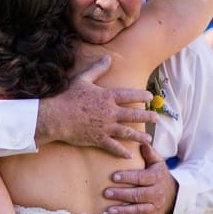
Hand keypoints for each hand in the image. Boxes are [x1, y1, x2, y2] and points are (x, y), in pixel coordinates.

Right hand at [35, 56, 156, 157]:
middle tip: (156, 118)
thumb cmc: (67, 97)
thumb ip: (97, 69)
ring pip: (127, 132)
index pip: (129, 95)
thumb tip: (108, 58)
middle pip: (133, 114)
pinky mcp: (98, 139)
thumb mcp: (82, 79)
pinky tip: (129, 155)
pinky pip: (113, 147)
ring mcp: (105, 127)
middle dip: (146, 116)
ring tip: (148, 139)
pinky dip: (121, 151)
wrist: (56, 117)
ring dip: (139, 136)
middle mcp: (110, 112)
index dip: (141, 95)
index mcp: (107, 97)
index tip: (150, 97)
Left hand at [104, 142, 177, 213]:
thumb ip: (150, 153)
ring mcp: (154, 207)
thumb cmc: (160, 176)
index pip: (140, 178)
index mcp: (155, 178)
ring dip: (123, 211)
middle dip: (121, 195)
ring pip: (138, 210)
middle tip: (106, 193)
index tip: (113, 176)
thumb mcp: (158, 163)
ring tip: (109, 211)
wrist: (175, 195)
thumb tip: (142, 141)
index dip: (127, 177)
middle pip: (137, 195)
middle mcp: (156, 194)